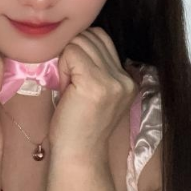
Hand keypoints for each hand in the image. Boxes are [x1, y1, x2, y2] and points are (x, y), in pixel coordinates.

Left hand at [48, 27, 137, 161]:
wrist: (77, 154)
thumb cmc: (78, 125)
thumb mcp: (96, 92)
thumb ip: (97, 66)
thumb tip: (78, 38)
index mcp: (128, 78)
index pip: (102, 38)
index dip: (82, 50)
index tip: (76, 76)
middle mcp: (125, 78)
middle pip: (92, 36)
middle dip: (74, 52)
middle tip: (70, 81)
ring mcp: (113, 80)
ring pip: (81, 41)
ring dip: (67, 59)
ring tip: (68, 85)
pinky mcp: (96, 84)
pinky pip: (71, 52)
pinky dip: (62, 65)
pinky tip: (64, 87)